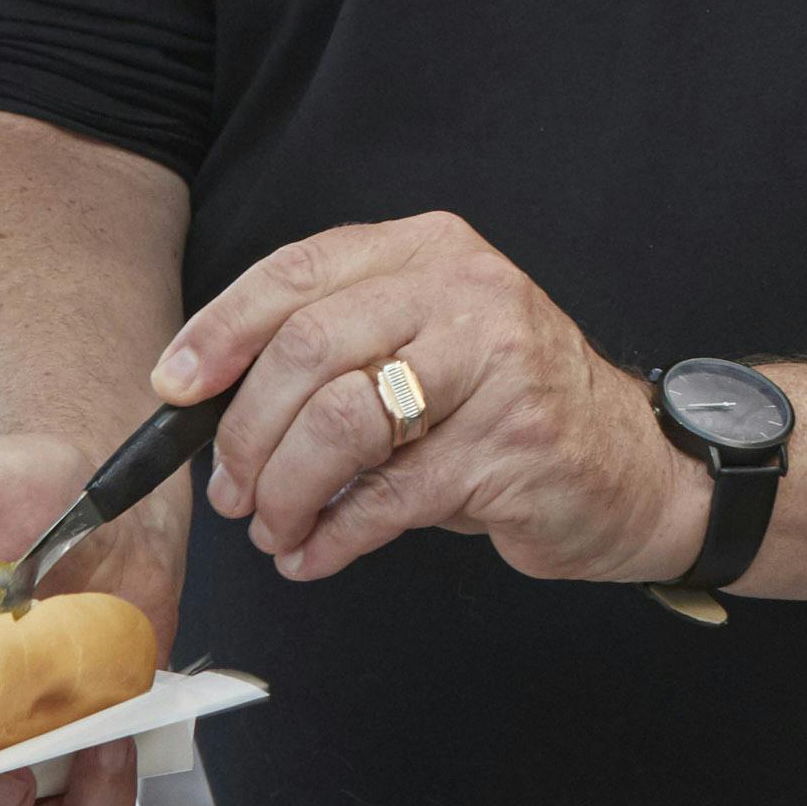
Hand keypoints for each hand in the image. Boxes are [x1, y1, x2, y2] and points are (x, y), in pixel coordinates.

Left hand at [155, 212, 705, 588]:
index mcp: (430, 251)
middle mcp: (466, 291)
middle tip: (232, 489)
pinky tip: (315, 554)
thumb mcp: (425, 344)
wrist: (631, 467)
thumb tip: (209, 400)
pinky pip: (387, 499)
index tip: (175, 388)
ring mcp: (495, 366)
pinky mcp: (510, 446)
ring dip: (286, 491)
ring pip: (342, 425)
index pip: (299, 273)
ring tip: (276, 526)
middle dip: (248, 433)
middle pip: (309, 349)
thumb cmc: (503, 408)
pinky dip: (332, 537)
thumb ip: (338, 348)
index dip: (222, 332)